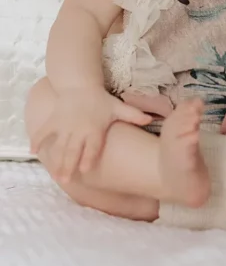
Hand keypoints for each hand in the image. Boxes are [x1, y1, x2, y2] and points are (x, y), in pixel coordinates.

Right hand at [30, 87, 152, 182]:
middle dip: (69, 166)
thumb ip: (133, 115)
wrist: (79, 85)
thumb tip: (151, 119)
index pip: (92, 146)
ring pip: (59, 146)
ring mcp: (64, 126)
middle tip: (66, 181)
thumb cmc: (100, 100)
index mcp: (94, 128)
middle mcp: (78, 129)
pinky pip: (43, 132)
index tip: (86, 170)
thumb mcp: (118, 107)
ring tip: (55, 175)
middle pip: (73, 150)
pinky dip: (37, 141)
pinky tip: (33, 152)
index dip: (89, 157)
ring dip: (56, 161)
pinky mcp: (53, 121)